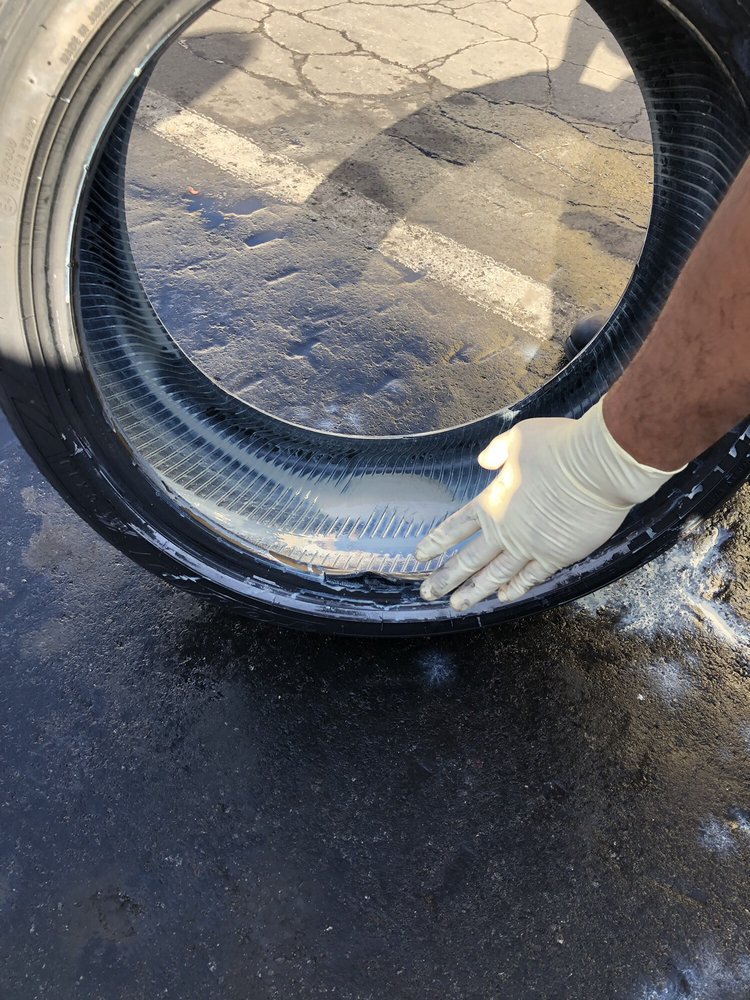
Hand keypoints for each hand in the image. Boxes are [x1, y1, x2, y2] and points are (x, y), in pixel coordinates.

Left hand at [415, 398, 680, 610]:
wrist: (597, 466)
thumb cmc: (558, 447)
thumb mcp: (518, 439)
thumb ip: (497, 452)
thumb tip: (483, 460)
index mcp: (492, 501)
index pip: (456, 527)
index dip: (436, 542)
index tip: (420, 556)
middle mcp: (506, 530)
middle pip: (468, 559)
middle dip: (446, 577)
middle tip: (427, 593)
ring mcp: (530, 546)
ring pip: (495, 576)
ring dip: (474, 592)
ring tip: (456, 605)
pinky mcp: (556, 556)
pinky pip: (531, 578)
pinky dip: (515, 589)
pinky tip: (503, 598)